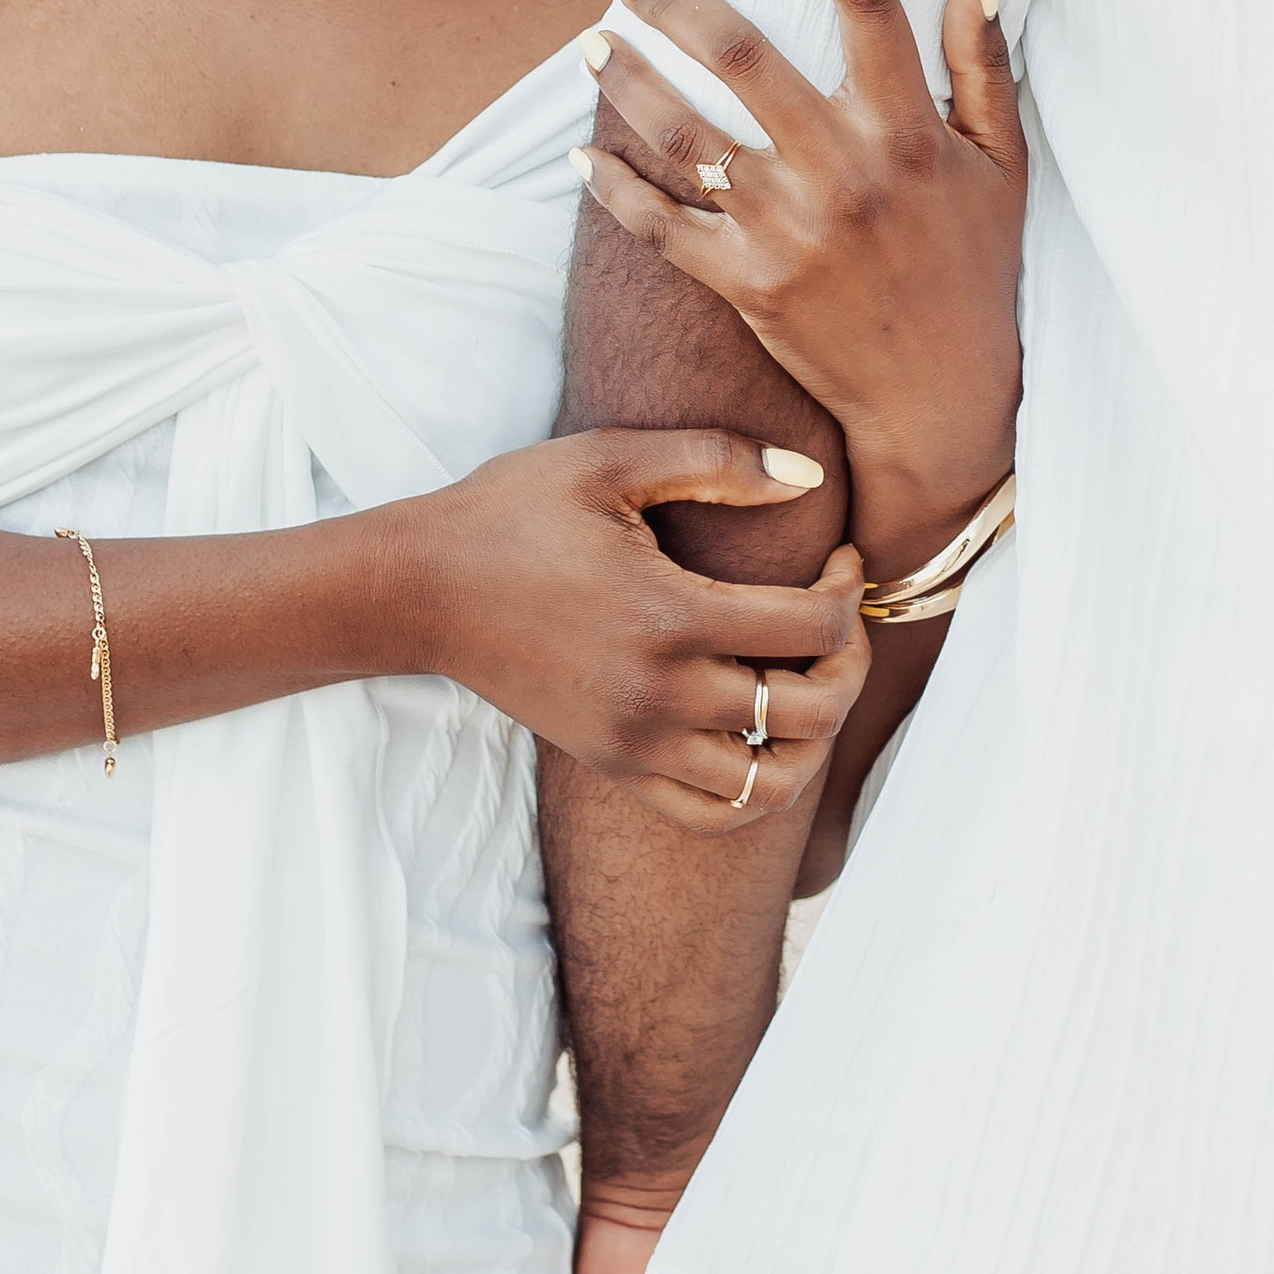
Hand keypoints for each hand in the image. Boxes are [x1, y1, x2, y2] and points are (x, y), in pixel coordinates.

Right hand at [403, 430, 866, 832]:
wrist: (420, 589)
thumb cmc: (513, 512)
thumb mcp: (609, 459)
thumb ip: (717, 461)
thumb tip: (812, 478)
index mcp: (669, 617)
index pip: (815, 629)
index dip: (852, 590)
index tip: (840, 557)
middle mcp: (659, 696)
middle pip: (811, 711)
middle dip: (850, 661)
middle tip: (837, 617)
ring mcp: (635, 743)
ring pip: (772, 783)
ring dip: (814, 737)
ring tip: (806, 681)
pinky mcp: (613, 765)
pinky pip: (712, 814)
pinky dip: (756, 788)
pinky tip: (760, 733)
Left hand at [574, 0, 1025, 575]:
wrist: (941, 397)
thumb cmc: (974, 269)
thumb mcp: (1000, 164)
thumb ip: (984, 63)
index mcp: (907, 130)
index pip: (869, 1)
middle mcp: (843, 170)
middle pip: (744, 56)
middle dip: (677, 1)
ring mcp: (787, 230)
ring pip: (685, 134)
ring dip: (627, 81)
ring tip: (593, 42)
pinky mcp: (744, 284)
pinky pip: (659, 224)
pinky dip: (611, 187)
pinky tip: (581, 153)